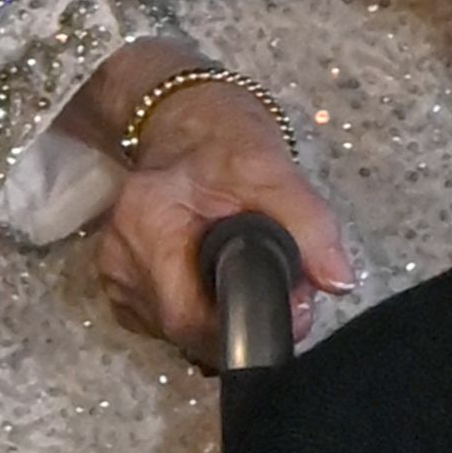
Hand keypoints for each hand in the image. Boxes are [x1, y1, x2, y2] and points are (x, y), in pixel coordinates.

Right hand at [72, 70, 358, 359]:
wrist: (184, 122)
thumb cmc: (224, 142)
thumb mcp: (275, 172)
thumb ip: (310, 226)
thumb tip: (337, 280)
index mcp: (146, 223)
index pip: (186, 315)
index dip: (241, 325)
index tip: (287, 307)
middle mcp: (118, 257)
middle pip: (182, 328)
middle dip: (239, 320)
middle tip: (285, 287)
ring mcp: (113, 275)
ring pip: (176, 330)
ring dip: (221, 316)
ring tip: (252, 274)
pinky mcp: (121, 286)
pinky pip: (166, 320)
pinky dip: (201, 308)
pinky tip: (218, 278)